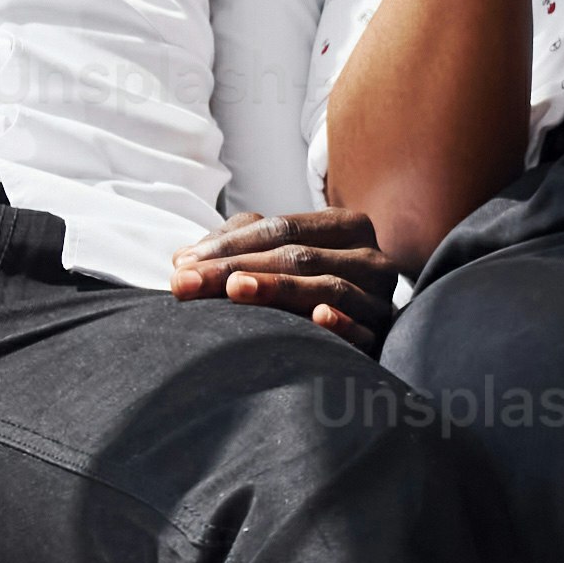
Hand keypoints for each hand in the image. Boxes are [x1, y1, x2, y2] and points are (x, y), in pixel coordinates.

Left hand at [167, 208, 396, 335]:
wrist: (363, 331)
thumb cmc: (309, 290)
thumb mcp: (278, 257)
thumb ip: (237, 245)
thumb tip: (183, 260)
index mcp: (346, 227)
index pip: (283, 228)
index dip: (230, 244)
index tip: (181, 266)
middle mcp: (369, 257)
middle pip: (298, 256)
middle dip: (235, 268)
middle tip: (187, 285)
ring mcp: (378, 297)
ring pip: (327, 286)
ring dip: (278, 289)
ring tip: (235, 290)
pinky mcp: (382, 335)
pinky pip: (362, 328)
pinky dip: (340, 322)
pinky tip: (318, 318)